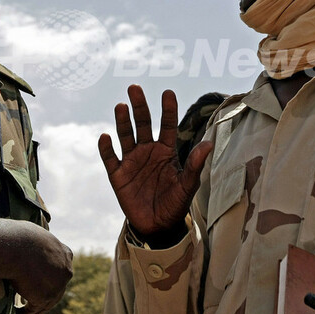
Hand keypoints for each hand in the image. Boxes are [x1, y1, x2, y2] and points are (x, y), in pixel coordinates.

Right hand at [12, 224, 73, 313]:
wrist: (17, 245)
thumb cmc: (18, 236)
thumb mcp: (31, 234)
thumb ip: (33, 242)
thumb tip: (22, 239)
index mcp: (64, 253)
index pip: (60, 270)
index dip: (51, 279)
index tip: (41, 284)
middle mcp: (65, 270)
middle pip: (55, 289)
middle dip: (43, 298)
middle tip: (32, 306)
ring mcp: (58, 285)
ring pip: (44, 303)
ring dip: (32, 312)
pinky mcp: (45, 298)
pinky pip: (32, 311)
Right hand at [98, 85, 212, 241]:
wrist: (157, 226)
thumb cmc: (175, 203)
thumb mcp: (188, 185)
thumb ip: (195, 165)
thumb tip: (209, 144)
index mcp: (166, 150)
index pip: (166, 125)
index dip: (167, 109)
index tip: (167, 92)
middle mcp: (148, 151)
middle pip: (142, 123)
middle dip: (139, 106)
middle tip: (135, 87)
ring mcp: (131, 161)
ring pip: (125, 136)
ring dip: (122, 121)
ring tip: (121, 106)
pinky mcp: (118, 174)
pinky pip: (110, 158)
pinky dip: (106, 148)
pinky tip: (105, 137)